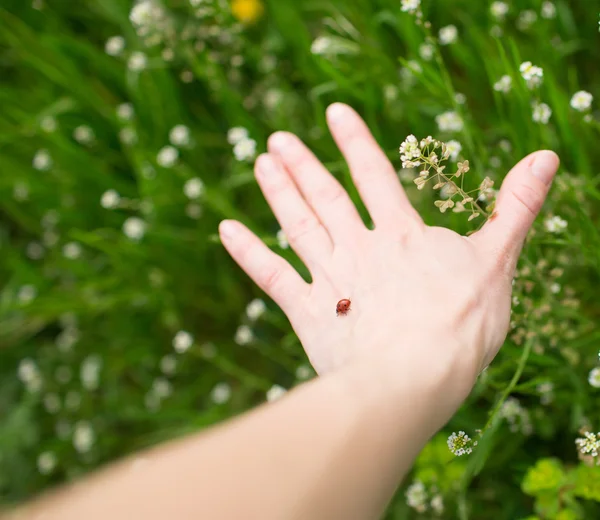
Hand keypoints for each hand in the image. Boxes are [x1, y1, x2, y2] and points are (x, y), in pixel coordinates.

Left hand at [219, 103, 558, 380]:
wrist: (415, 380)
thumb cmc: (461, 326)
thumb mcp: (498, 263)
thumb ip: (514, 209)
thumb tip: (546, 158)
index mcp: (401, 236)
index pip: (374, 175)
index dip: (354, 142)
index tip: (333, 112)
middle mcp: (359, 249)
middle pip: (326, 197)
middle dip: (302, 165)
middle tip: (276, 138)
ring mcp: (330, 279)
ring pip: (298, 225)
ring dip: (278, 193)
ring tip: (259, 163)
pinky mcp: (309, 313)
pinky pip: (272, 276)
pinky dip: (248, 252)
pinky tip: (225, 229)